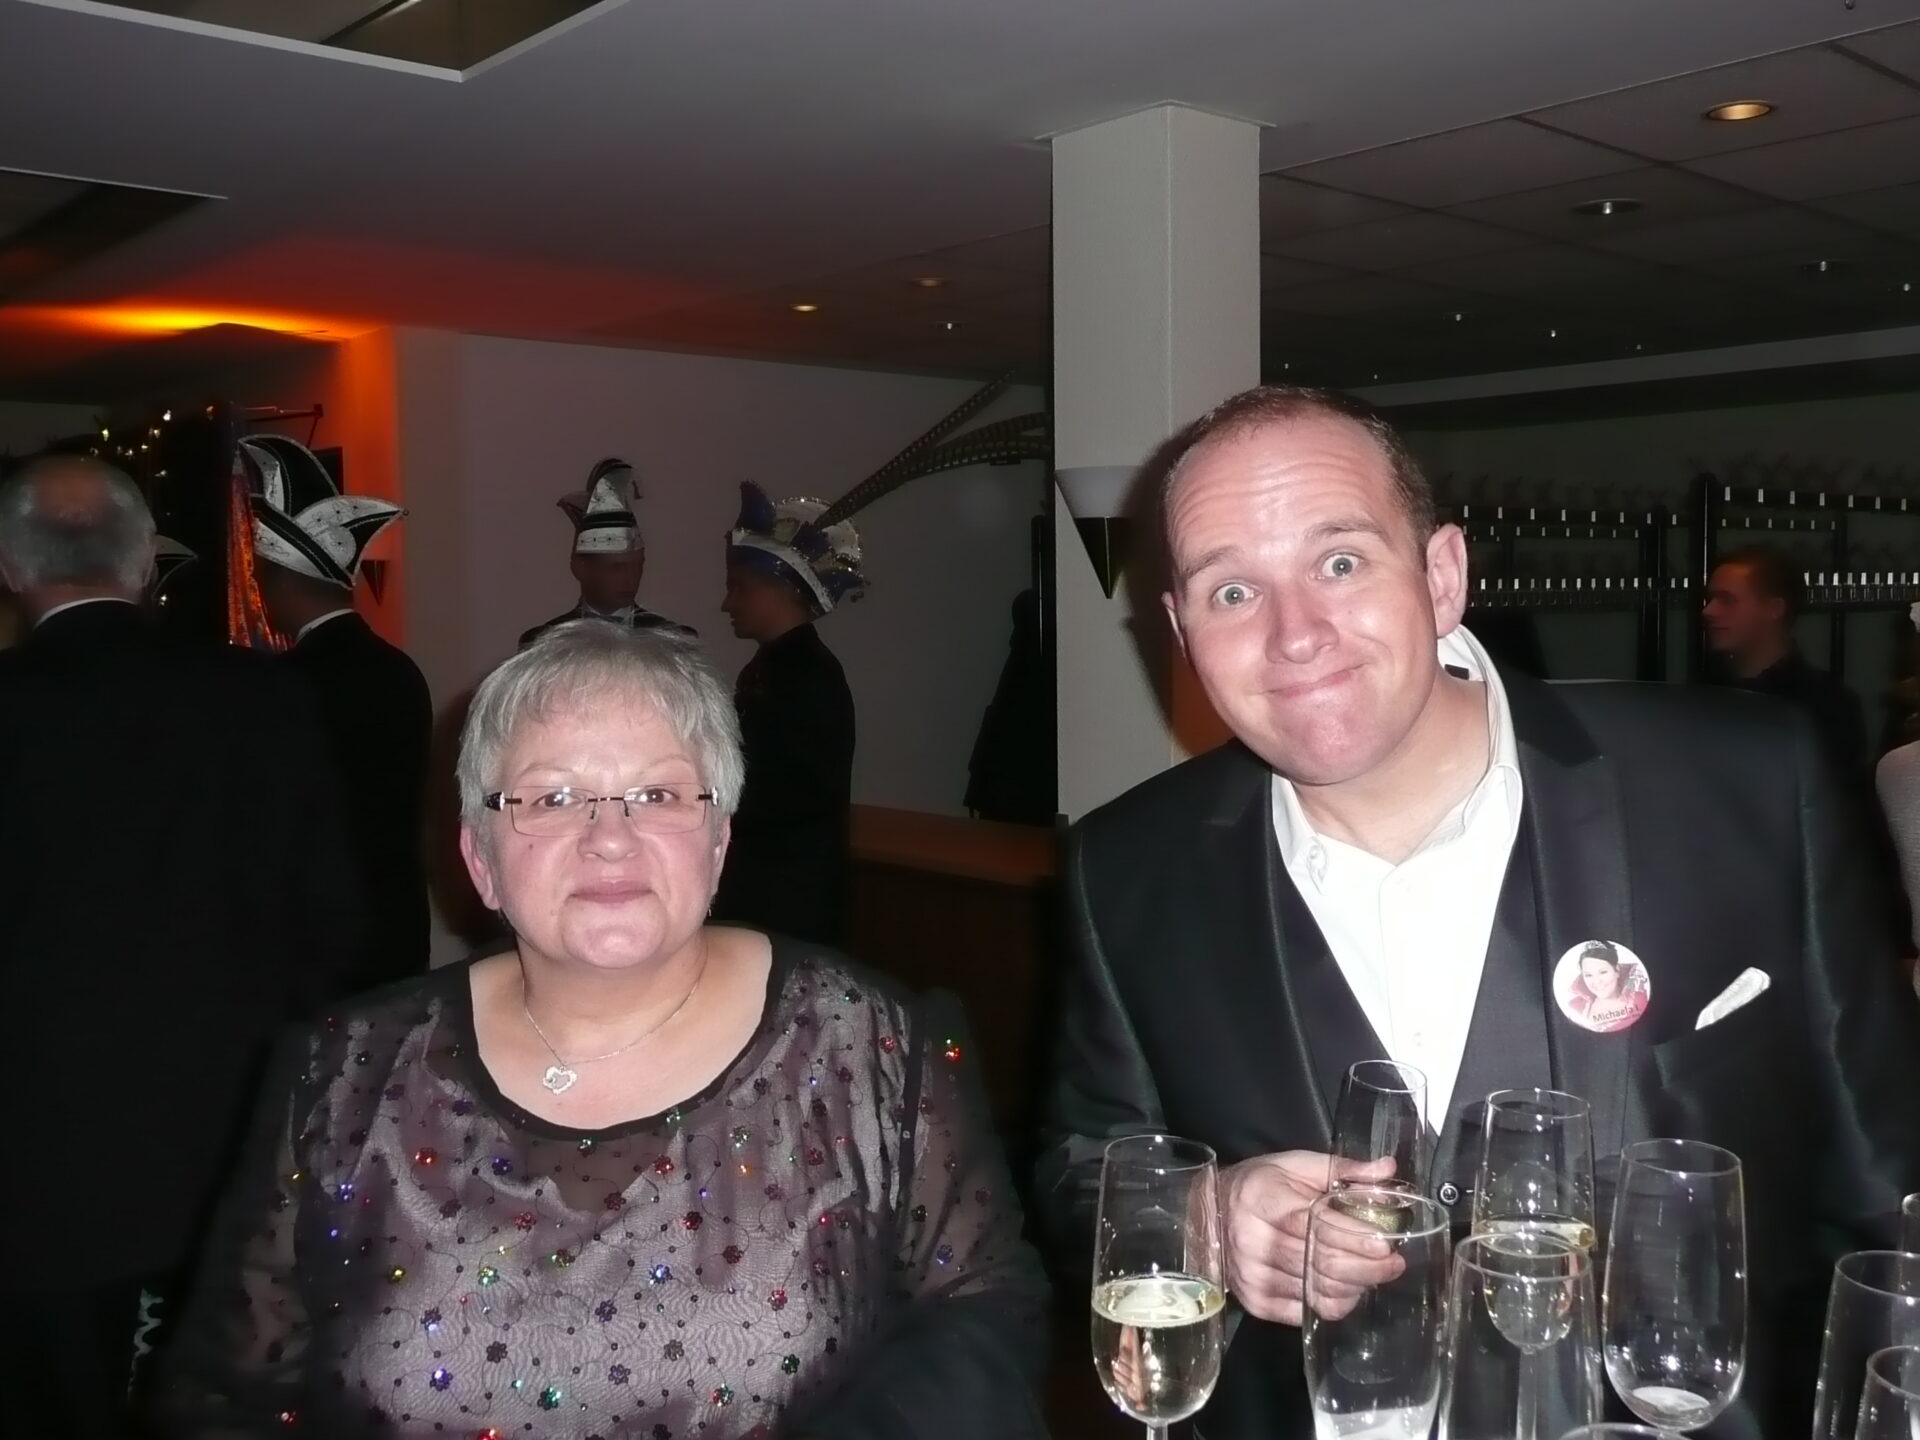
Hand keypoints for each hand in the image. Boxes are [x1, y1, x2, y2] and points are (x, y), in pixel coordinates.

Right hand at [1218, 1151, 1399, 1325]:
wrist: (1212, 1214)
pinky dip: (1337, 1301)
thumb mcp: (1298, 1165)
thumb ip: (1344, 1169)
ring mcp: (1253, 1276)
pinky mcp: (1257, 1302)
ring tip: (1373, 1272)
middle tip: (1394, 1263)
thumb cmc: (1261, 1185)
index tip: (1385, 1243)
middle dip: (1367, 1268)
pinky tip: (1347, 1285)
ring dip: (1356, 1285)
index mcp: (1262, 1199)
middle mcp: (1252, 1241)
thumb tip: (1387, 1169)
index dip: (1353, 1238)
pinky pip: (1310, 1311)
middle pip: (1320, 1264)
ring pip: (1319, 1291)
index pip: (1313, 1225)